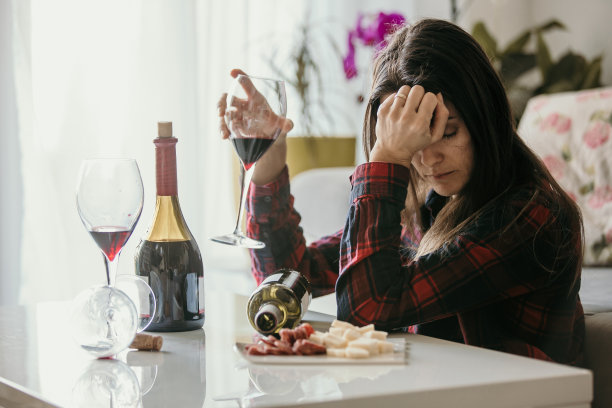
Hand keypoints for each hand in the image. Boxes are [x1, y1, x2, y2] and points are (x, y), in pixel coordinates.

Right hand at [217, 69, 293, 183]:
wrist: (268, 141)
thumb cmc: (274, 127)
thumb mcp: (281, 126)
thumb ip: (285, 124)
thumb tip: (289, 125)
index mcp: (255, 98)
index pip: (246, 84)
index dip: (240, 76)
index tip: (233, 71)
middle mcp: (243, 105)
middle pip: (228, 98)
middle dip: (221, 103)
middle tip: (220, 112)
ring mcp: (235, 115)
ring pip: (224, 113)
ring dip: (221, 121)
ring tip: (224, 132)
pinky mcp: (231, 126)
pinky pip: (224, 125)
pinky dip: (223, 130)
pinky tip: (225, 137)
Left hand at [370, 85, 447, 167]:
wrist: (392, 152)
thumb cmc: (416, 143)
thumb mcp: (435, 135)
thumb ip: (443, 115)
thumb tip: (438, 94)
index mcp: (420, 124)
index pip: (430, 96)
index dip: (431, 101)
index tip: (427, 109)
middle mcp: (406, 118)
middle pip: (418, 89)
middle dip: (420, 95)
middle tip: (418, 106)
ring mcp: (392, 114)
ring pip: (405, 88)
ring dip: (409, 96)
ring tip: (408, 106)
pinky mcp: (382, 111)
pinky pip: (394, 94)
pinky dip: (398, 100)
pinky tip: (399, 110)